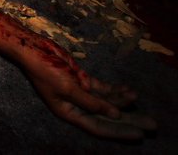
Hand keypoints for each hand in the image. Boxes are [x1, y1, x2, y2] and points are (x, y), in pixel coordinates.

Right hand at [22, 39, 156, 138]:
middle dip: (129, 120)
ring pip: (106, 101)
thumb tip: (114, 114)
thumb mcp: (68, 89)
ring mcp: (79, 92)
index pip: (99, 127)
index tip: (139, 134)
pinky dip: (115, 90)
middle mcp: (76, 105)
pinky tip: (128, 90)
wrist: (33, 49)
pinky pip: (102, 88)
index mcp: (69, 112)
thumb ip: (91, 102)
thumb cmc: (45, 70)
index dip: (119, 131)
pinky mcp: (81, 79)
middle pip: (106, 116)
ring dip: (123, 101)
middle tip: (151, 125)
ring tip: (138, 99)